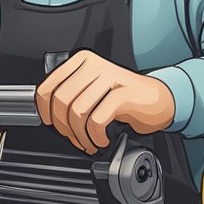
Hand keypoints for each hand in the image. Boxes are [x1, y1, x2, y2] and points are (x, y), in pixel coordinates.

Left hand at [34, 51, 175, 154]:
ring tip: (89, 141)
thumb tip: (47, 114)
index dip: (45, 110)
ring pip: (77, 112)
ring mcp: (109, 78)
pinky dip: (95, 136)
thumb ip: (71, 95)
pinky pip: (96, 120)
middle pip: (61, 101)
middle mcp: (94, 66)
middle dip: (64, 127)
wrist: (158, 100)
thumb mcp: (92, 90)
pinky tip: (101, 139)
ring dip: (80, 135)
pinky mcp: (123, 95)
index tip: (50, 123)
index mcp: (82, 62)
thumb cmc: (124, 98)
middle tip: (73, 137)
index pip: (48, 85)